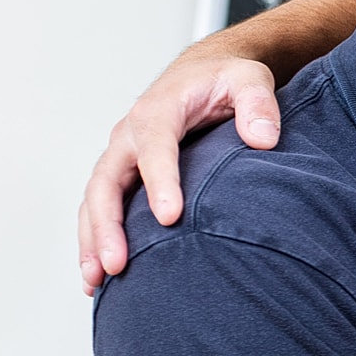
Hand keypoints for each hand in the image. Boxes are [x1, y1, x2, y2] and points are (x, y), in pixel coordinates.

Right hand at [77, 52, 285, 293]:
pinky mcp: (124, 174)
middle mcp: (130, 134)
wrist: (204, 73)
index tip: (170, 217)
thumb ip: (258, 105)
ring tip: (96, 281)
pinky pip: (101, 207)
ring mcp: (122, 156)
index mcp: (160, 110)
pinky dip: (95, 239)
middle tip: (117, 264)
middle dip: (108, 225)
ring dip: (92, 239)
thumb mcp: (250, 79)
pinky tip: (99, 276)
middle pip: (107, 181)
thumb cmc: (226, 78)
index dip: (160, 182)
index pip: (155, 147)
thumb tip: (263, 140)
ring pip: (96, 199)